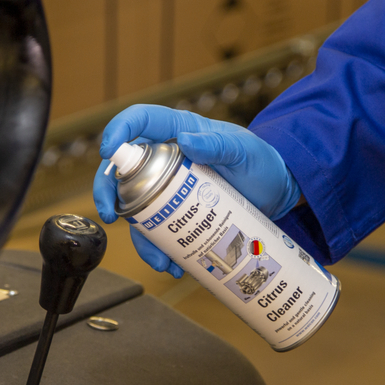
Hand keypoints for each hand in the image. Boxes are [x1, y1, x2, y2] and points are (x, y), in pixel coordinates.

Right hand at [93, 105, 300, 277]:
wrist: (276, 194)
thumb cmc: (261, 162)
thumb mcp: (244, 151)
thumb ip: (219, 144)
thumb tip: (186, 142)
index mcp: (179, 131)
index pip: (141, 120)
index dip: (119, 130)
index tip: (108, 151)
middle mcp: (166, 157)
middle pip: (122, 168)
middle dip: (108, 192)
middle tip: (110, 214)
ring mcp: (168, 187)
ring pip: (135, 207)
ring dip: (139, 236)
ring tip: (160, 259)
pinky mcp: (176, 212)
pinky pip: (156, 231)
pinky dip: (158, 250)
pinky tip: (172, 264)